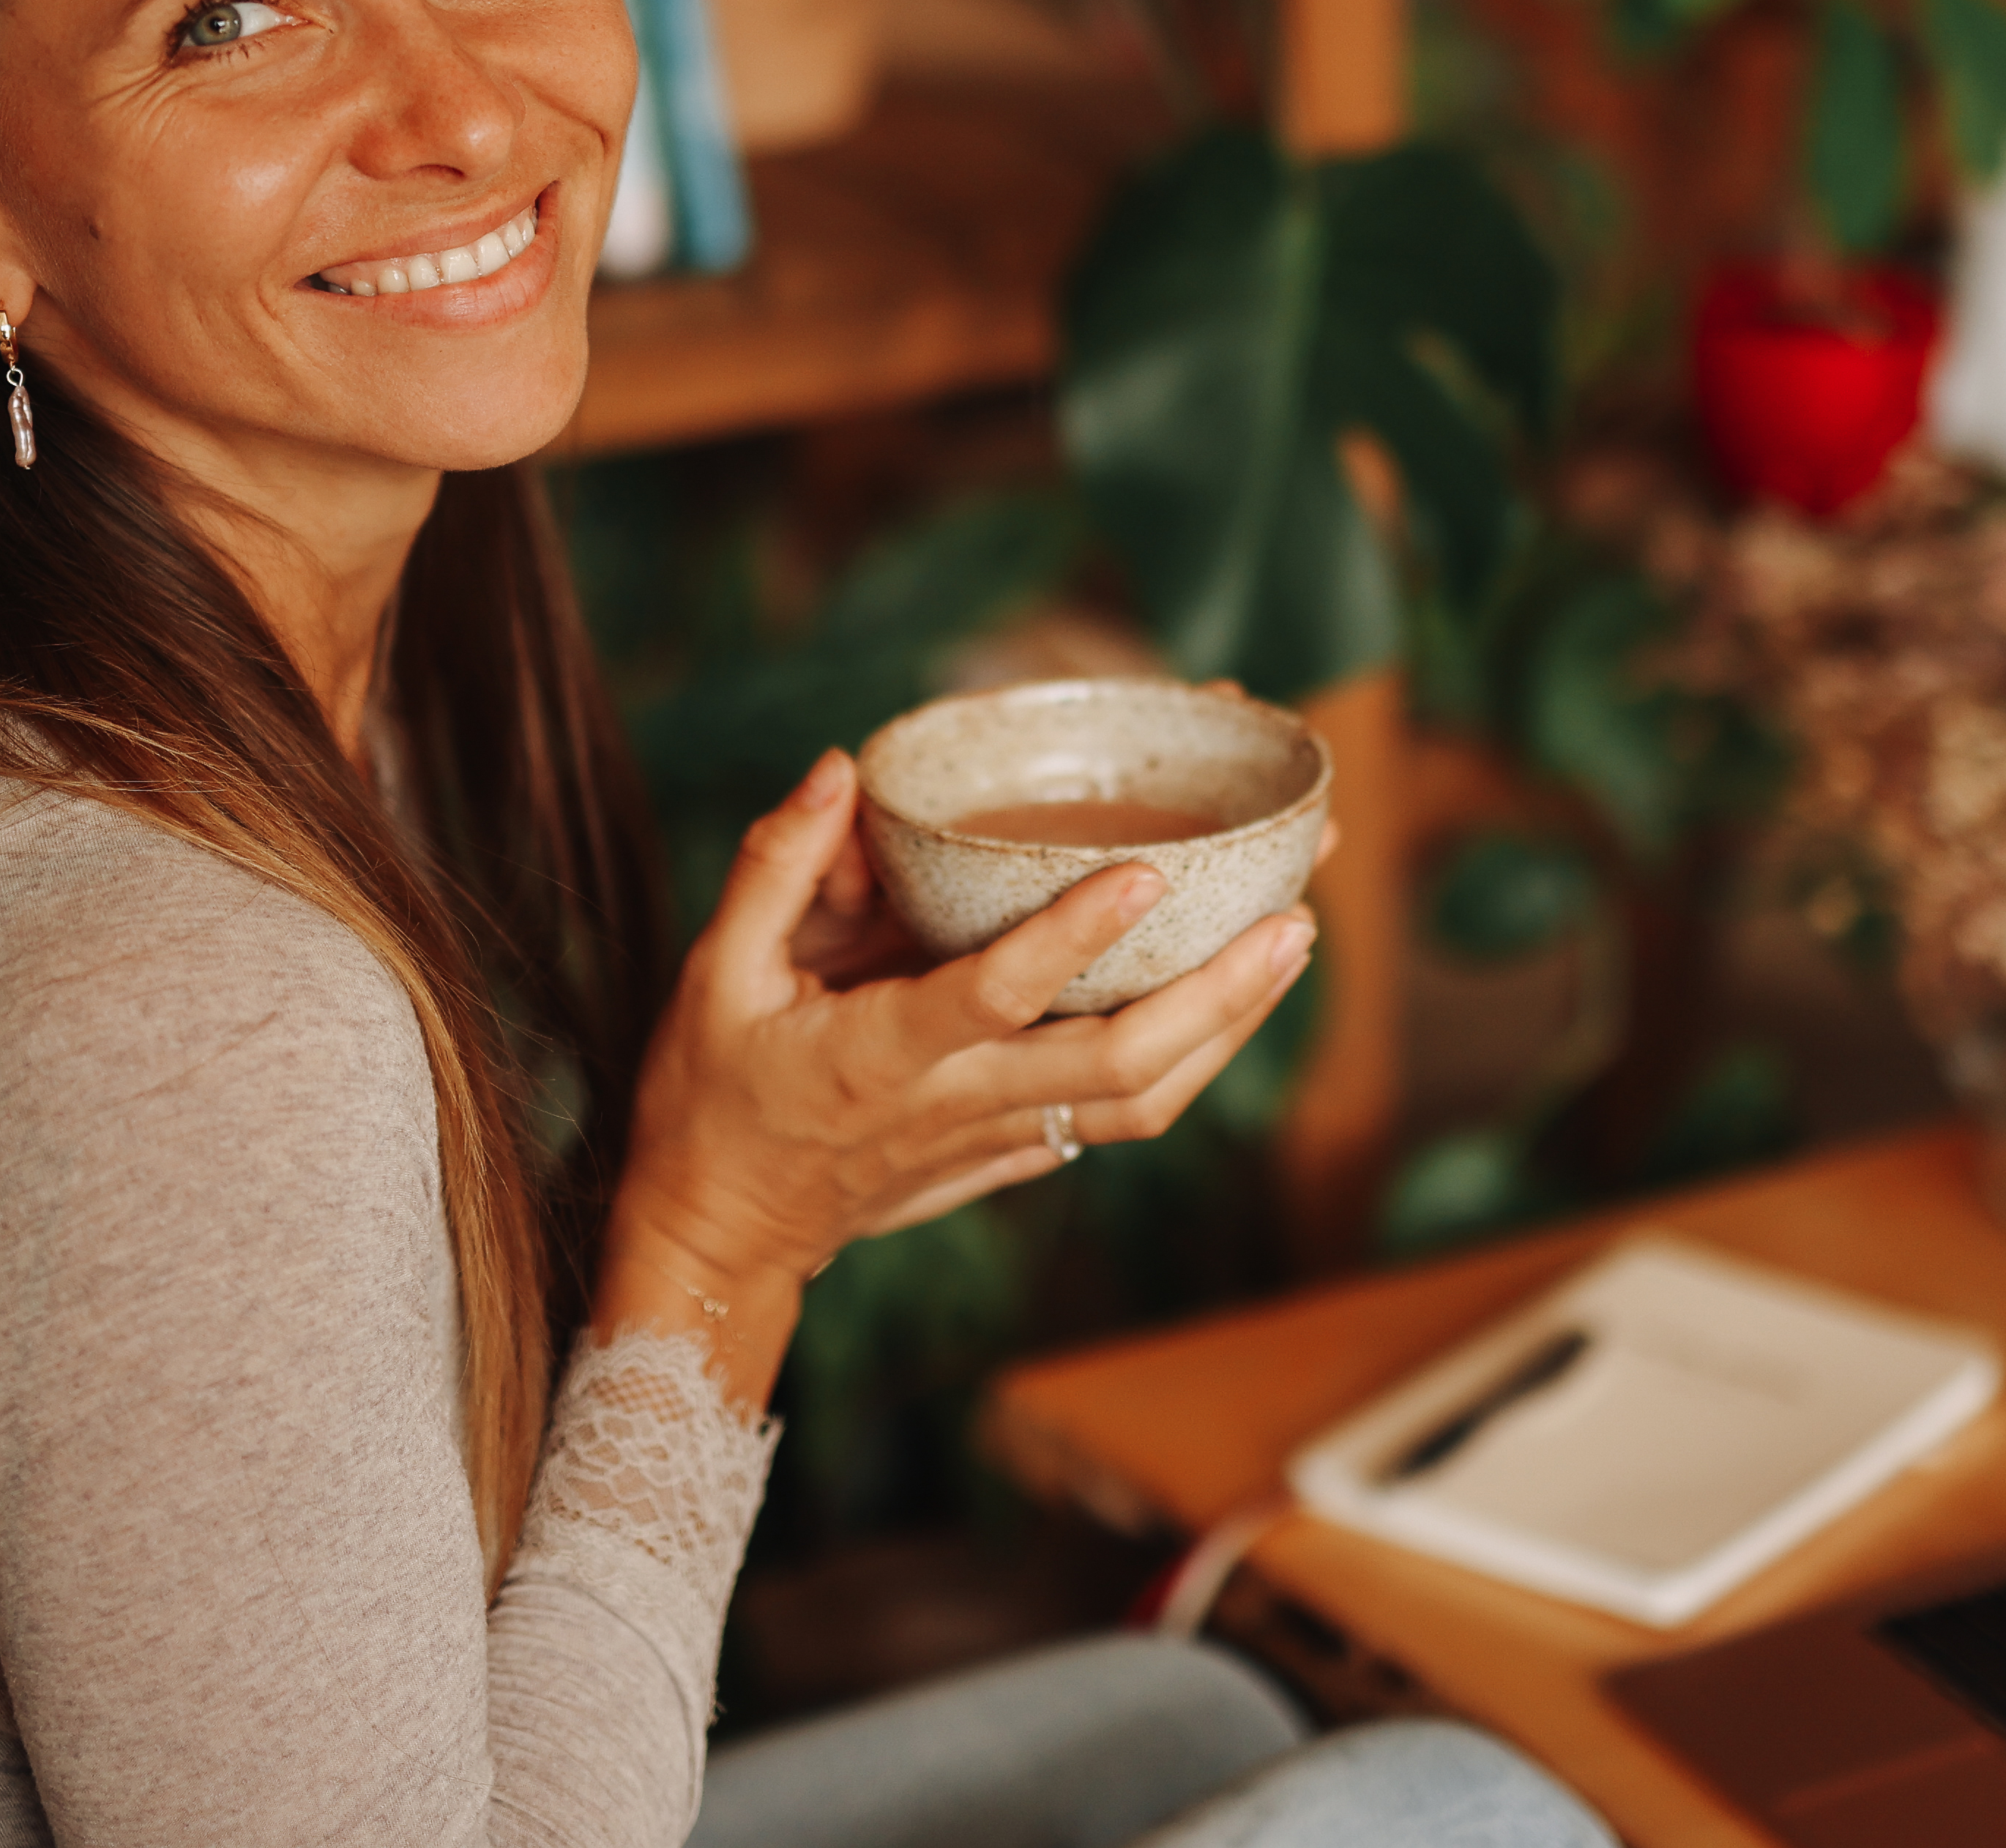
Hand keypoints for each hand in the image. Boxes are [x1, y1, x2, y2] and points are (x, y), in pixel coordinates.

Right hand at [594, 749, 1315, 1401]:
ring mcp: (995, 1137)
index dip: (1074, 938)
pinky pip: (1121, 1117)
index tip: (1147, 874)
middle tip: (1294, 916)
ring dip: (1229, 1027)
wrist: (720, 1236)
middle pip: (1119, 1064)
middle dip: (1218, 995)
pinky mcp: (1011, 1155)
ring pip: (1144, 1102)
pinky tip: (1235, 1003)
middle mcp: (959, 1101)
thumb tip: (837, 769)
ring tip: (1294, 943)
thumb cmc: (711, 1098)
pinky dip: (1190, 1062)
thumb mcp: (717, 976)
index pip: (997, 995)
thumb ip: (776, 867)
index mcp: (884, 1053)